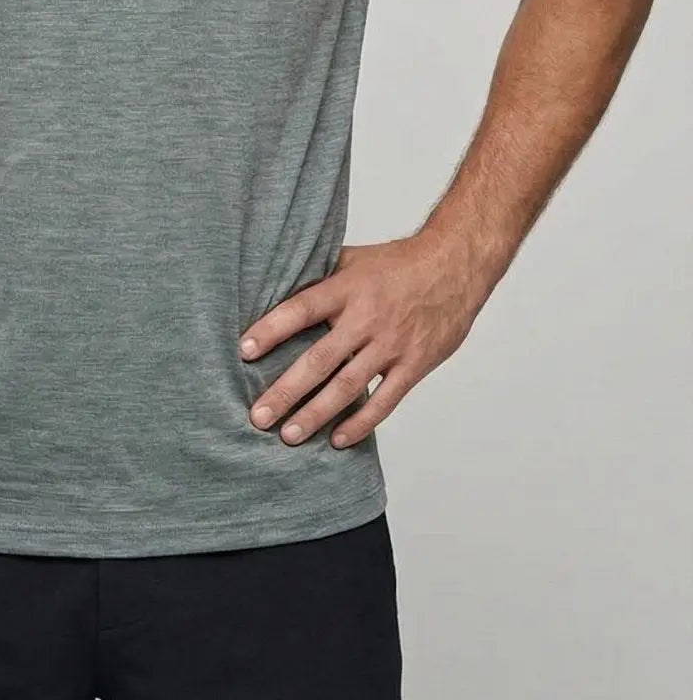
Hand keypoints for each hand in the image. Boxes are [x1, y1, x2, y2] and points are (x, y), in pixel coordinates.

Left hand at [238, 234, 484, 448]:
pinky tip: (337, 440)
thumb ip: (319, 277)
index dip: (272, 329)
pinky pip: (385, 401)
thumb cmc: (397, 263)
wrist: (454, 267)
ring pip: (348, 387)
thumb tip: (275, 286)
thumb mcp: (353, 259)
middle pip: (320, 359)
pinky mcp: (413, 365)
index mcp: (347, 289)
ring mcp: (391, 345)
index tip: (244, 350)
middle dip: (286, 391)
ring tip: (288, 435)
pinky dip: (361, 423)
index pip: (301, 309)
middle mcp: (366, 319)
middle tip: (258, 416)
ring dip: (316, 414)